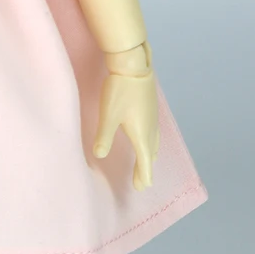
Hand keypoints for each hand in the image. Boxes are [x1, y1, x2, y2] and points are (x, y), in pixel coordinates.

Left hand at [93, 67, 159, 189]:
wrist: (134, 65)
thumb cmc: (120, 90)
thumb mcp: (109, 115)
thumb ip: (104, 136)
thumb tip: (99, 155)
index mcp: (142, 134)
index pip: (144, 161)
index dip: (143, 175)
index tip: (142, 187)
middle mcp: (151, 128)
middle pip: (150, 154)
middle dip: (146, 169)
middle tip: (143, 183)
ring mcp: (153, 118)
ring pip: (154, 143)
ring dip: (150, 156)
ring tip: (147, 164)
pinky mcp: (152, 109)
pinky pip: (155, 133)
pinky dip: (152, 143)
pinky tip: (148, 138)